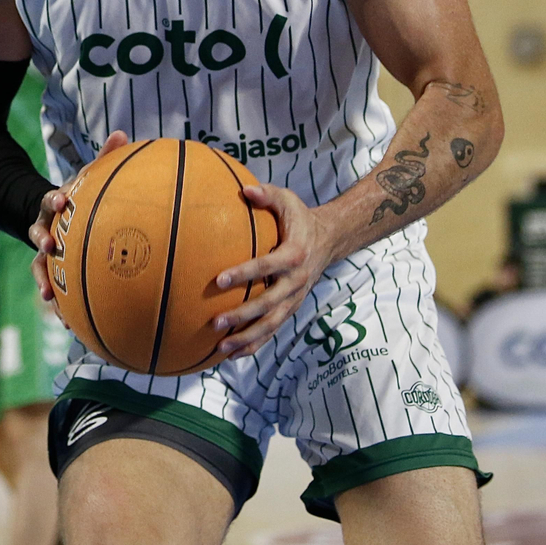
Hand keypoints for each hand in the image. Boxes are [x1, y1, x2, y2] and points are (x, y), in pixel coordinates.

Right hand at [30, 132, 130, 300]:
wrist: (56, 218)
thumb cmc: (81, 197)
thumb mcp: (90, 176)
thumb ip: (104, 158)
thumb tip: (124, 133)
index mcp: (54, 206)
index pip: (50, 199)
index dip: (54, 199)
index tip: (61, 199)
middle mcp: (44, 229)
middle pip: (37, 234)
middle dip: (41, 241)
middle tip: (49, 247)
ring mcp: (45, 253)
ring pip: (39, 268)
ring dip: (43, 281)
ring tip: (49, 298)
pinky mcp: (52, 273)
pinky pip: (56, 290)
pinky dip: (61, 307)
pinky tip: (72, 325)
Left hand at [209, 183, 331, 358]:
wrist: (329, 240)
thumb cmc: (300, 217)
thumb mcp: (288, 200)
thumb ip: (266, 194)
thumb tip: (244, 190)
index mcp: (294, 254)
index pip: (266, 266)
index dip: (244, 273)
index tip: (219, 279)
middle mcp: (297, 281)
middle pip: (269, 304)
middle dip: (242, 315)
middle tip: (215, 321)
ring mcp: (295, 298)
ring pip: (272, 324)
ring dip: (247, 337)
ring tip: (221, 347)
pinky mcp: (292, 308)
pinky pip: (273, 330)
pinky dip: (255, 344)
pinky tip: (232, 354)